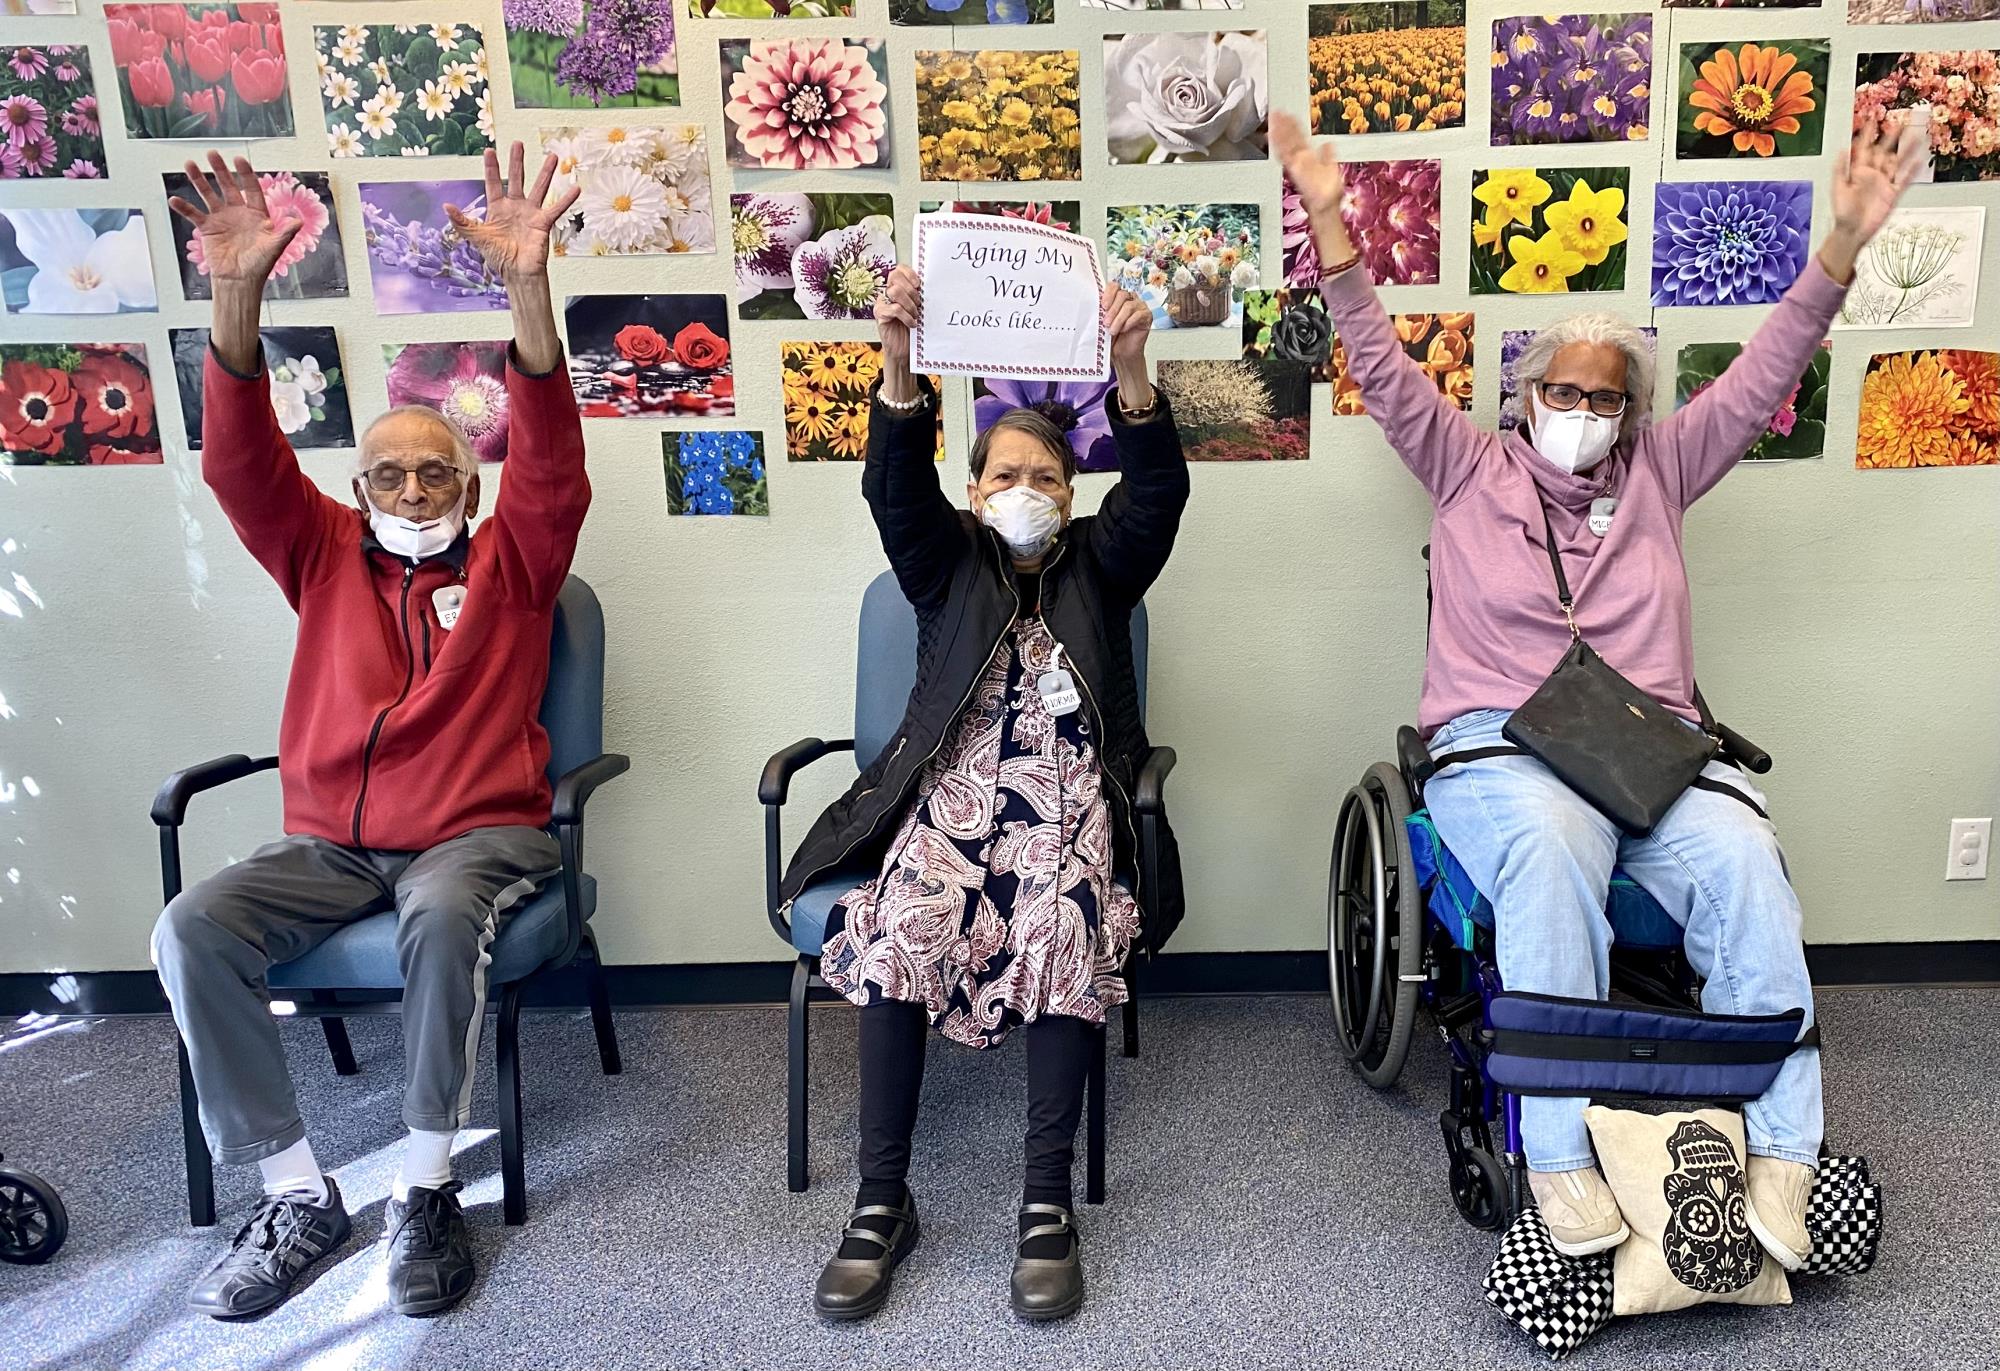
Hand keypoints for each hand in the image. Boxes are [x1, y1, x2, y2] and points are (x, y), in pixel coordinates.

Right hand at [167, 152, 300, 287]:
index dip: (246, 174)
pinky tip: (174, 199)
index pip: (252, 189)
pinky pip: (194, 214)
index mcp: (257, 215)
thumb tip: (299, 220)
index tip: (239, 160)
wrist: (240, 281)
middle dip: (221, 170)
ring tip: (190, 164)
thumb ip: (285, 232)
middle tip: (212, 154)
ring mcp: (222, 219)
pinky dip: (184, 207)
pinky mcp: (208, 228)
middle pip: (229, 186)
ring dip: (199, 180)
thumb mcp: (275, 247)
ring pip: (209, 194)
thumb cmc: (259, 266)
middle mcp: (239, 213)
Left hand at [445, 142, 579, 281]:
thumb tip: (446, 207)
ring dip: (546, 173)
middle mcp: (515, 207)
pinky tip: (575, 188)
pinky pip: (556, 209)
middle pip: (516, 178)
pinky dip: (566, 199)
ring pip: (539, 188)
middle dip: (517, 161)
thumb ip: (462, 221)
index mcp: (497, 208)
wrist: (516, 273)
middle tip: (518, 143)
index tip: (490, 151)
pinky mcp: (543, 223)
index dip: (491, 167)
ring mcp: (530, 213)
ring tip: (552, 157)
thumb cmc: (498, 257)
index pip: (493, 183)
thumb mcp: (476, 237)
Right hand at [875, 264, 919, 367]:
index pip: (899, 270)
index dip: (909, 274)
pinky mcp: (880, 315)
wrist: (905, 351)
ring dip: (909, 304)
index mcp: (897, 288)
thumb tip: (929, 285)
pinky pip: (894, 309)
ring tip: (915, 315)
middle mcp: (887, 293)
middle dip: (911, 291)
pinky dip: (906, 316)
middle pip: (895, 277)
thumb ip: (919, 295)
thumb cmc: (912, 329)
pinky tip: (912, 324)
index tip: (919, 285)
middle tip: (919, 305)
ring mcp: (882, 303)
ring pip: (894, 291)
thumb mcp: (919, 308)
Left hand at [1102, 284, 1149, 369]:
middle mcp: (1130, 299)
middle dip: (1112, 310)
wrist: (1122, 354)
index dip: (1109, 294)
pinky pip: (1138, 315)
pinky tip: (1123, 330)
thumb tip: (1094, 305)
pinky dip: (1128, 323)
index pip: (1114, 286)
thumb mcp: (1103, 322)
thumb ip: (1102, 312)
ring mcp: (1140, 307)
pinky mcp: (1147, 316)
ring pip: (1129, 306)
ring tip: (1112, 330)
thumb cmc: (1113, 338)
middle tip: (1105, 323)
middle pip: (1122, 295)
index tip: (1103, 306)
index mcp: (1118, 298)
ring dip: (1118, 319)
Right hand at [1271, 110, 1344, 217]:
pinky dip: (1279, 145)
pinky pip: (1285, 155)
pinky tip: (1274, 137)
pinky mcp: (1294, 170)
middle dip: (1283, 125)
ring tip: (1274, 119)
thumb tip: (1327, 143)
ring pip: (1286, 144)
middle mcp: (1302, 159)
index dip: (1293, 126)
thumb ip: (1328, 155)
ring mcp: (1297, 164)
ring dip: (1279, 132)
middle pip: (1290, 139)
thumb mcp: (1332, 170)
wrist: (1325, 206)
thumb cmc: (1327, 193)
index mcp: (1309, 157)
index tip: (1287, 115)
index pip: (1299, 138)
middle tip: (1276, 113)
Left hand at [1831, 117, 1924, 245]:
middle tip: (1900, 121)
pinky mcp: (1892, 195)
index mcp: (1858, 171)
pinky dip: (1911, 171)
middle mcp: (1873, 174)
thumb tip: (1842, 150)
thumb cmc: (1842, 212)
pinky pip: (1904, 181)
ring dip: (1906, 150)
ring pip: (1898, 162)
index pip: (1863, 148)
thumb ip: (1840, 170)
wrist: (1851, 232)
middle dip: (1891, 137)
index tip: (1871, 119)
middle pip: (1884, 151)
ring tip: (1916, 136)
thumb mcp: (1837, 189)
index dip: (1867, 134)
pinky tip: (1919, 160)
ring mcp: (1884, 184)